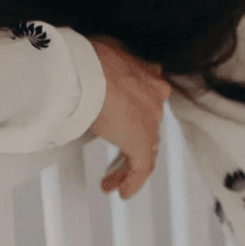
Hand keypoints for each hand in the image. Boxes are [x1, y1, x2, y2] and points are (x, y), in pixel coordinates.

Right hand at [87, 36, 168, 197]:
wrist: (91, 71)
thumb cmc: (89, 58)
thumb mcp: (100, 54)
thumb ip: (104, 64)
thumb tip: (88, 68)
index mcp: (149, 74)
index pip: (147, 99)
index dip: (134, 115)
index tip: (121, 124)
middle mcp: (156, 97)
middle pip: (147, 126)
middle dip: (130, 144)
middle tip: (117, 158)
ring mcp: (151, 121)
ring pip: (145, 149)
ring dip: (126, 168)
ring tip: (111, 182)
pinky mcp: (143, 143)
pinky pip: (141, 169)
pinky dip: (131, 182)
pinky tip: (121, 191)